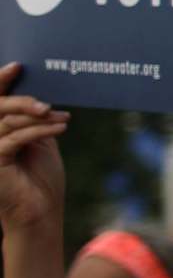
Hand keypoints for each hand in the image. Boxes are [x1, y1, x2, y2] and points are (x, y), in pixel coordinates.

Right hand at [0, 64, 67, 236]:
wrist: (41, 211)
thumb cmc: (41, 178)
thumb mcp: (39, 141)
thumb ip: (33, 119)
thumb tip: (41, 96)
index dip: (0, 81)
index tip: (17, 66)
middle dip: (22, 101)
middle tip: (47, 104)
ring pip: (7, 120)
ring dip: (38, 117)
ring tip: (61, 117)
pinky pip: (16, 138)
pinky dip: (40, 130)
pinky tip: (60, 127)